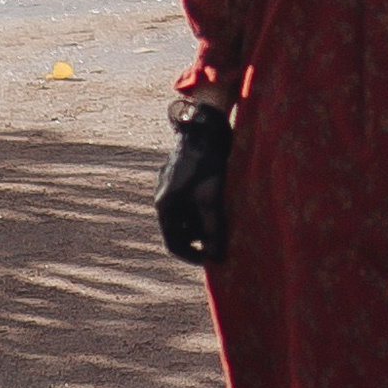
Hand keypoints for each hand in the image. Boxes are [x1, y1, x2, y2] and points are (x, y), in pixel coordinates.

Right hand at [155, 100, 232, 266]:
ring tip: (224, 217)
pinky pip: (188, 198)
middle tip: (223, 237)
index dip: (194, 256)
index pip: (174, 244)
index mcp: (165, 205)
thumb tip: (216, 257)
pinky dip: (202, 206)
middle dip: (201, 238)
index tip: (214, 260)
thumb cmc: (207, 164)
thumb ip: (213, 230)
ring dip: (202, 221)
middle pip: (180, 230)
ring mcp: (169, 184)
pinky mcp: (178, 173)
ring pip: (185, 214)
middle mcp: (163, 196)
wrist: (204, 127)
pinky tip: (220, 198)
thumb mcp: (212, 200)